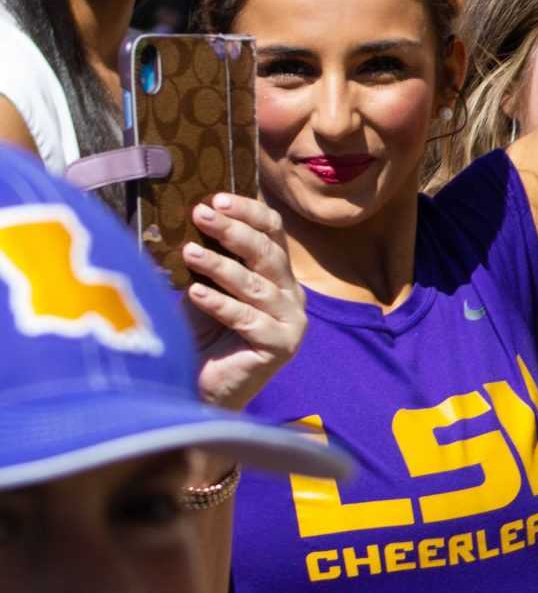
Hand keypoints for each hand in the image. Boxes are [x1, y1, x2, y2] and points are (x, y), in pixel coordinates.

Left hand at [183, 195, 305, 411]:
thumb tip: (193, 219)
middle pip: (268, 254)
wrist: (203, 393)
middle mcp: (291, 296)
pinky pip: (247, 318)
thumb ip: (209, 261)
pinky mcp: (281, 346)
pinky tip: (193, 292)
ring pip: (256, 284)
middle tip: (201, 213)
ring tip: (190, 252)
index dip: (248, 214)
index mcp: (279, 277)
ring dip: (220, 265)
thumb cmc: (201, 339)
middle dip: (234, 231)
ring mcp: (291, 322)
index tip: (216, 200)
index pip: (274, 234)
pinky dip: (218, 303)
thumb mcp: (205, 289)